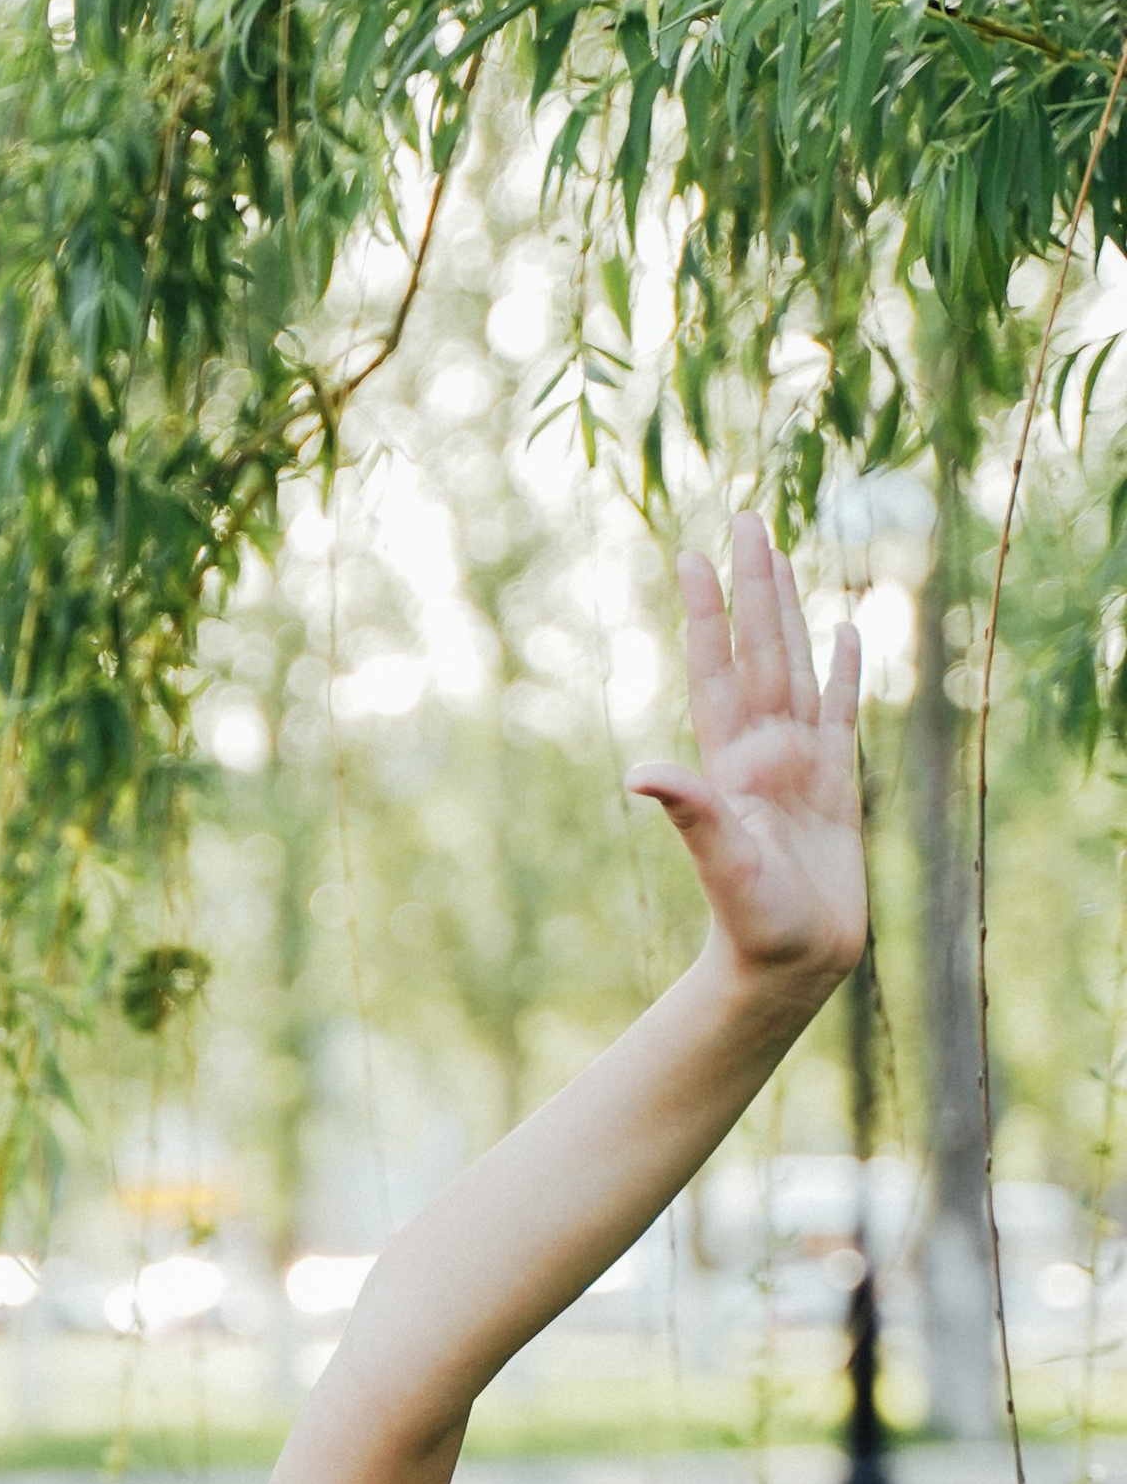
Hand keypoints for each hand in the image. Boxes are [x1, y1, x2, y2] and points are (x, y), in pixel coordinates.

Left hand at [629, 514, 863, 994]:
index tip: (691, 553)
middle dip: (752, 586)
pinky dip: (846, 670)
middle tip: (745, 517)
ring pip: (797, 667)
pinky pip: (843, 711)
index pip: (719, 668)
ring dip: (789, 613)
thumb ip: (690, 812)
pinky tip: (845, 631)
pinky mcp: (837, 784)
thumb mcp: (721, 862)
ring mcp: (799, 763)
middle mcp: (762, 751)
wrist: (790, 965)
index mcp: (732, 761)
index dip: (709, 612)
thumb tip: (637, 773)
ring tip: (783, 556)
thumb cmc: (753, 922)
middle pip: (760, 649)